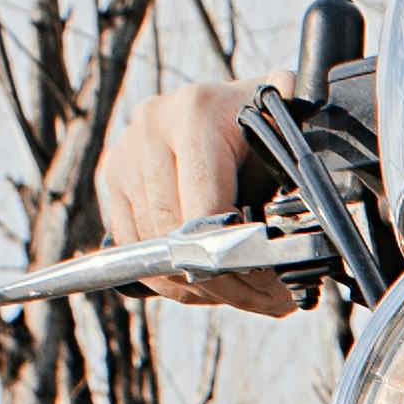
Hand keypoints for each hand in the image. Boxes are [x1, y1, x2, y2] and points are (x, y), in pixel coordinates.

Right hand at [100, 74, 299, 315]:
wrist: (241, 101)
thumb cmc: (270, 126)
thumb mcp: (290, 146)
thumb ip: (287, 190)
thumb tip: (280, 257)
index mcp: (196, 114)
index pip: (203, 211)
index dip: (234, 258)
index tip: (268, 283)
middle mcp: (151, 126)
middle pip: (172, 235)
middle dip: (220, 280)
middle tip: (265, 302)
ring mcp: (126, 150)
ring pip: (150, 248)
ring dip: (195, 285)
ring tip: (242, 294)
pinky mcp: (113, 174)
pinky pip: (131, 245)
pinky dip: (168, 275)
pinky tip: (206, 280)